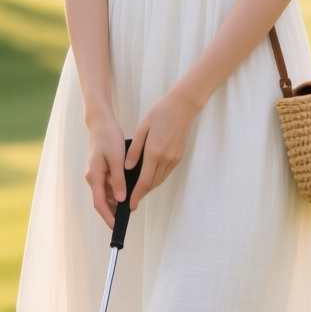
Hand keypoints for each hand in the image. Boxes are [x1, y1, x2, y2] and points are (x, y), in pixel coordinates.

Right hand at [85, 113, 127, 229]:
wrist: (101, 122)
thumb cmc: (108, 137)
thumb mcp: (116, 158)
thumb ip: (118, 179)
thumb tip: (120, 199)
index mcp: (94, 176)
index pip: (99, 203)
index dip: (108, 216)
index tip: (116, 226)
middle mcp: (93, 178)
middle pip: (102, 201)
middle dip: (114, 211)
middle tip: (128, 217)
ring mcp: (96, 174)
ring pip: (107, 193)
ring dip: (117, 201)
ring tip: (131, 205)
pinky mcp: (101, 170)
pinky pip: (109, 184)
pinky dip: (117, 190)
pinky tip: (128, 190)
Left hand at [126, 85, 198, 211]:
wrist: (183, 106)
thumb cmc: (160, 113)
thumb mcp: (142, 129)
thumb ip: (134, 150)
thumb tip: (127, 168)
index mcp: (154, 152)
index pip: (144, 181)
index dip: (137, 195)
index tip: (130, 205)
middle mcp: (166, 159)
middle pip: (153, 183)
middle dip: (142, 194)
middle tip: (132, 201)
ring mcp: (174, 158)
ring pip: (160, 179)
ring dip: (150, 187)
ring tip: (139, 191)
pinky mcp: (179, 156)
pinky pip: (166, 172)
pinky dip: (157, 178)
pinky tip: (150, 177)